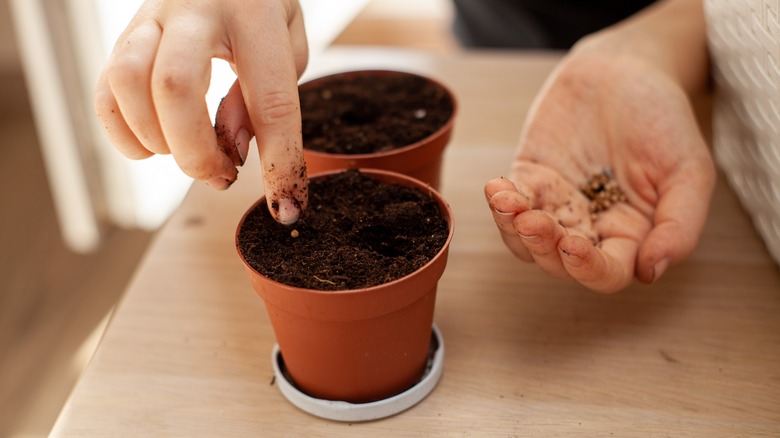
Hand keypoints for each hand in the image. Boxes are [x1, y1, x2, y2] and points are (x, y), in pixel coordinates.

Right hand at [94, 0, 308, 223]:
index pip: (271, 100)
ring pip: (127, 83)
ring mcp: (151, 19)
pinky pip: (105, 89)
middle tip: (221, 176)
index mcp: (254, 13)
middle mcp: (194, 9)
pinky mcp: (125, 34)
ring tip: (188, 154)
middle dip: (195, 152)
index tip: (286, 208)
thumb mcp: (288, 42)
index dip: (279, 162)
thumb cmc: (263, 4)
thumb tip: (231, 147)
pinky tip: (154, 147)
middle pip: (174, 88)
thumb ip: (270, 94)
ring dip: (156, 139)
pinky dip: (123, 133)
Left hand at [485, 46, 714, 292]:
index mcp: (631, 235)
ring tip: (511, 206)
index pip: (607, 273)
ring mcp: (556, 205)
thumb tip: (650, 271)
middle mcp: (590, 228)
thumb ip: (679, 224)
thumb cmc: (663, 118)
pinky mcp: (530, 179)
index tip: (575, 247)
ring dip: (514, 231)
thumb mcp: (688, 170)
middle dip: (544, 249)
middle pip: (559, 264)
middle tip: (535, 223)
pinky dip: (500, 202)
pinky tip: (498, 189)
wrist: (627, 68)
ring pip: (527, 241)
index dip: (589, 270)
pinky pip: (510, 204)